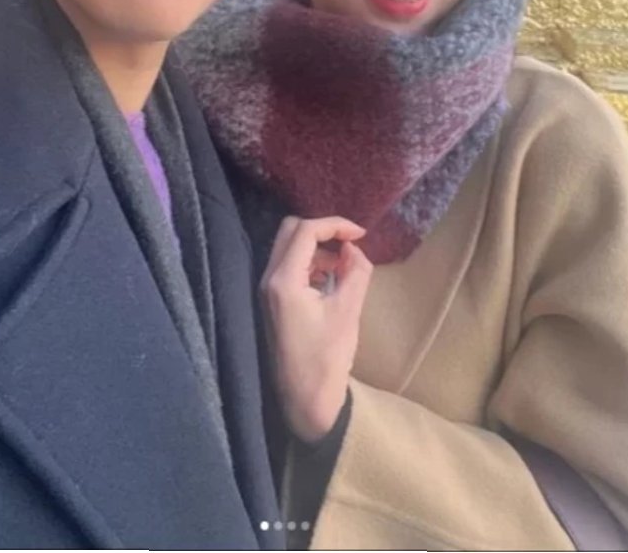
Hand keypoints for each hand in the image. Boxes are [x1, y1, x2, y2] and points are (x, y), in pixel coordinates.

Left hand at [261, 215, 372, 443]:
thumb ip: (355, 272)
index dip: (335, 225)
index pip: (305, 231)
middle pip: (291, 231)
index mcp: (284, 281)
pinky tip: (330, 280)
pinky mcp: (272, 301)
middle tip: (350, 243)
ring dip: (317, 248)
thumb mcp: (348, 311)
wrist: (305, 402)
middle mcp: (268, 280)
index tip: (361, 235)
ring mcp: (267, 291)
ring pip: (288, 247)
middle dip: (323, 231)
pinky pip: (288, 266)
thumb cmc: (327, 359)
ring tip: (345, 267)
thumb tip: (353, 248)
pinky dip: (310, 263)